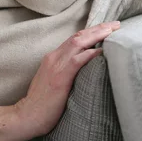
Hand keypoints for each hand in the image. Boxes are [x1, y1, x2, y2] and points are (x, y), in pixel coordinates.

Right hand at [13, 21, 120, 136]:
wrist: (26, 116)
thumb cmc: (42, 103)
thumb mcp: (53, 81)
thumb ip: (65, 71)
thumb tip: (84, 70)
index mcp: (53, 57)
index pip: (75, 38)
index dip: (91, 31)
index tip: (106, 28)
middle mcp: (54, 57)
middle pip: (79, 36)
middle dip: (98, 28)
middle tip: (115, 24)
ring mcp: (56, 65)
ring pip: (79, 42)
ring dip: (97, 35)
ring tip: (112, 31)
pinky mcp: (60, 77)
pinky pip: (77, 60)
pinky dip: (91, 54)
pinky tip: (102, 51)